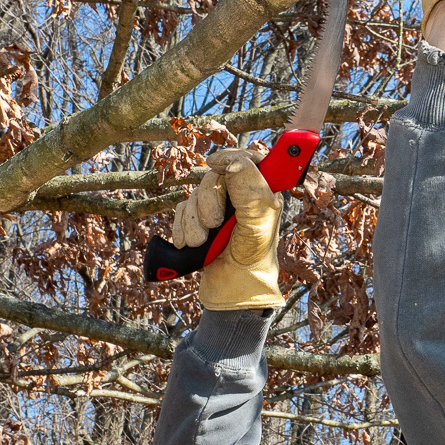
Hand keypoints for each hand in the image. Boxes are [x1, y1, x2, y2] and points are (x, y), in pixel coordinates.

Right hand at [173, 148, 283, 311]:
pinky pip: (182, 210)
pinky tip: (189, 243)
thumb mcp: (257, 221)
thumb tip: (233, 161)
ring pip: (195, 194)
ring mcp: (219, 207)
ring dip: (194, 219)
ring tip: (201, 241)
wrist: (232, 287)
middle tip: (215, 223)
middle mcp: (240, 195)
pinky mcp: (200, 220)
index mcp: (262, 190)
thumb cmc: (253, 256)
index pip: (248, 158)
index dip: (230, 157)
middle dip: (208, 200)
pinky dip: (183, 227)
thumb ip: (249, 188)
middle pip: (214, 176)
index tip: (215, 165)